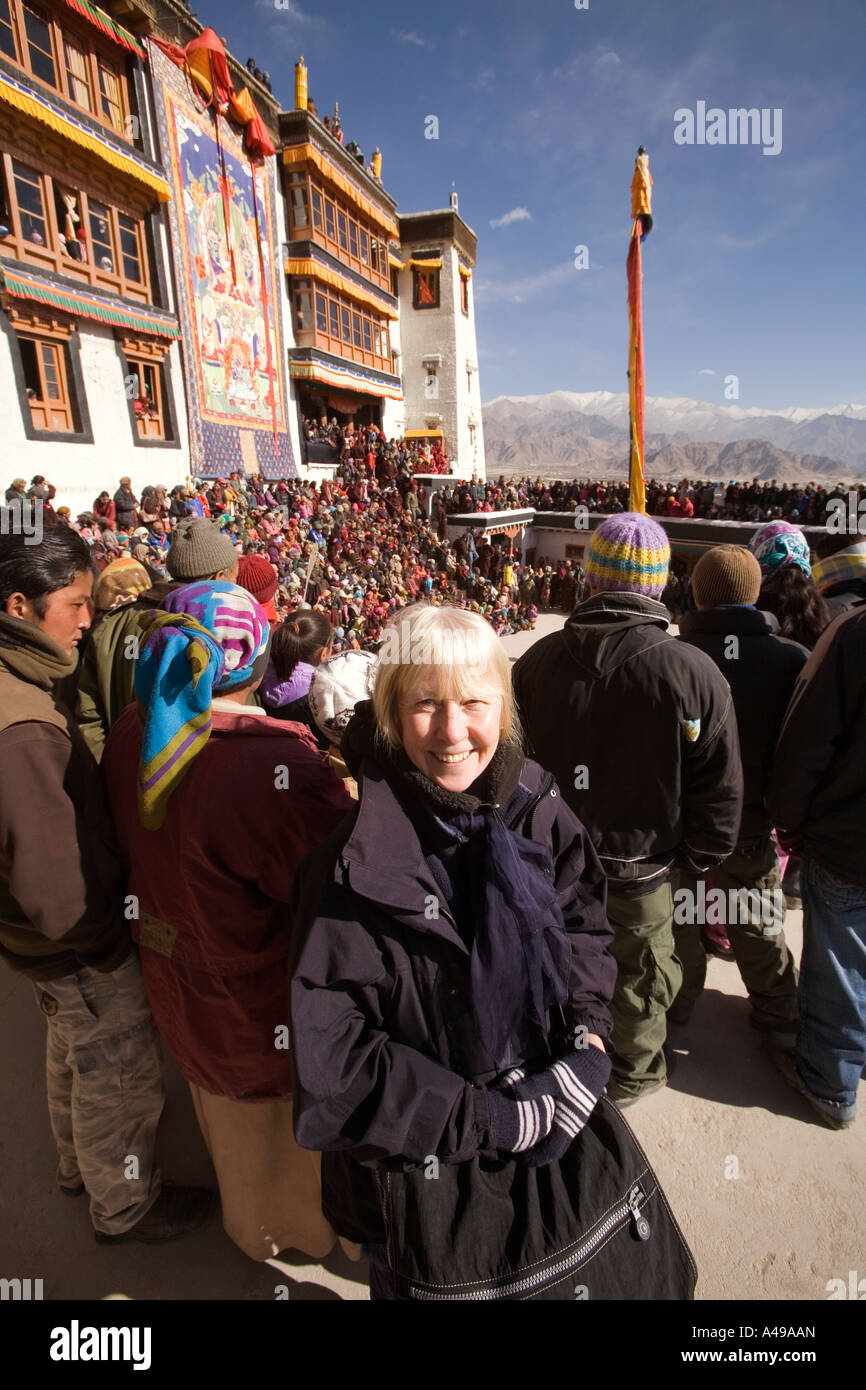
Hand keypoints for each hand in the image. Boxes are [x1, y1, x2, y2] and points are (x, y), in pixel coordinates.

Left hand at [494, 1045, 611, 1165]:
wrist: (593, 1063)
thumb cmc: (574, 1073)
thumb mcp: (552, 1077)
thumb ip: (534, 1086)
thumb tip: (513, 1093)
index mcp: (568, 1124)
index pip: (551, 1151)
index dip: (536, 1158)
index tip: (520, 1160)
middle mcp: (572, 1126)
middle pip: (554, 1148)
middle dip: (538, 1153)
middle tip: (519, 1153)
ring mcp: (574, 1120)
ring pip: (557, 1140)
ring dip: (544, 1144)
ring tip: (526, 1142)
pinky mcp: (573, 1113)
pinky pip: (560, 1130)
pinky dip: (549, 1134)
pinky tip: (538, 1127)